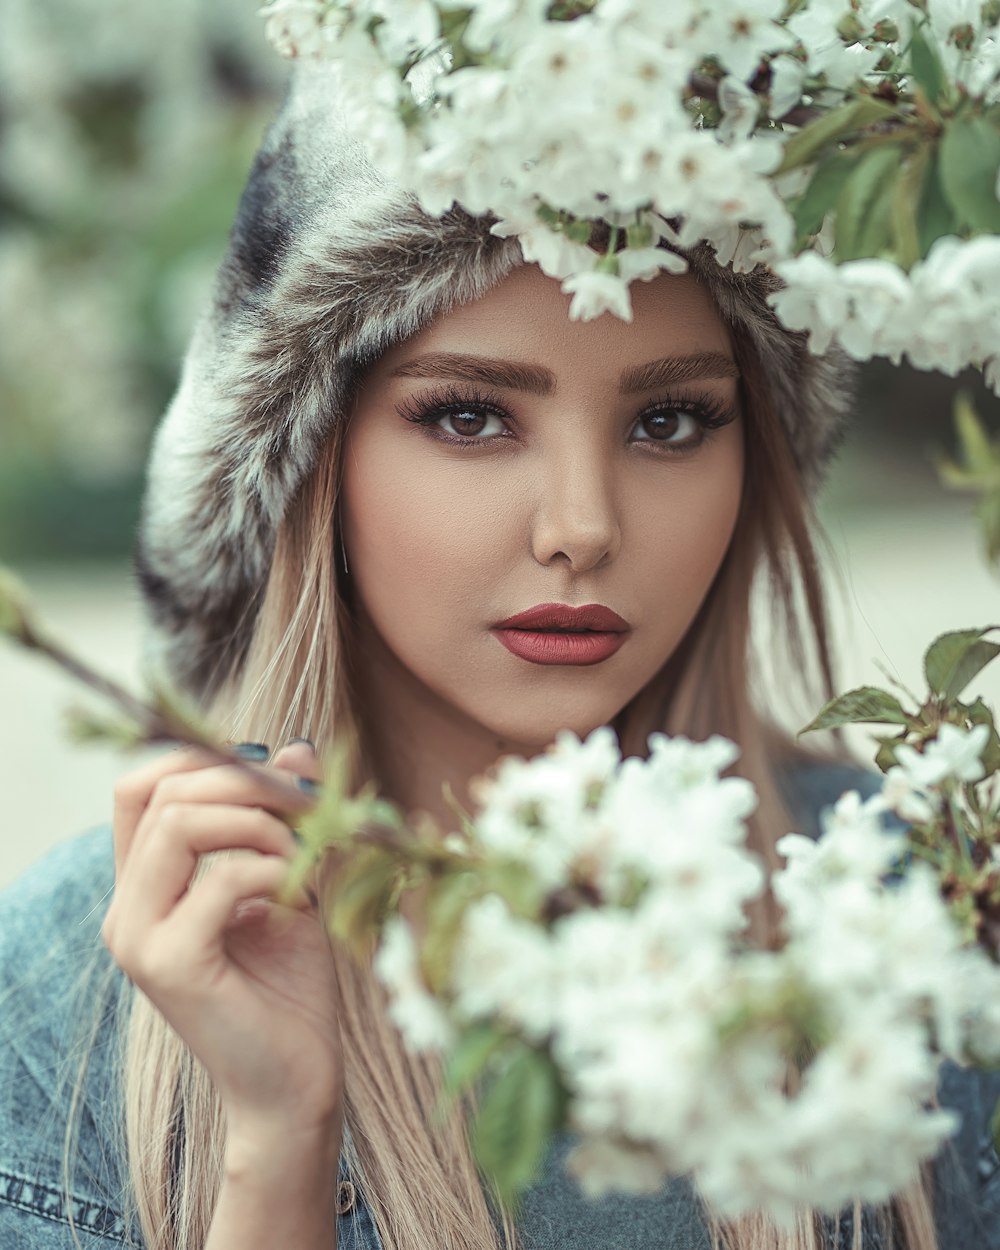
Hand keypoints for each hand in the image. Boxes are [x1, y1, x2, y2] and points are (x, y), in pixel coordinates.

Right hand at [102, 742, 343, 1146]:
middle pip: (165, 795)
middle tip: (308, 804)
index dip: (202, 760)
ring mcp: (138, 938)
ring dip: (258, 823)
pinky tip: (298, 898)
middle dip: (246, 783)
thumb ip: (286, 819)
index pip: (139, 787)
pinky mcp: (169, 966)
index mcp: (145, 887)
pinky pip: (222, 879)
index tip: (269, 772)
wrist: (295, 1083)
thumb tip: (295, 747)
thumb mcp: (291, 882)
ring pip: (180, 824)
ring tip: (299, 856)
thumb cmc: (290, 987)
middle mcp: (126, 910)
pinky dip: (274, 871)